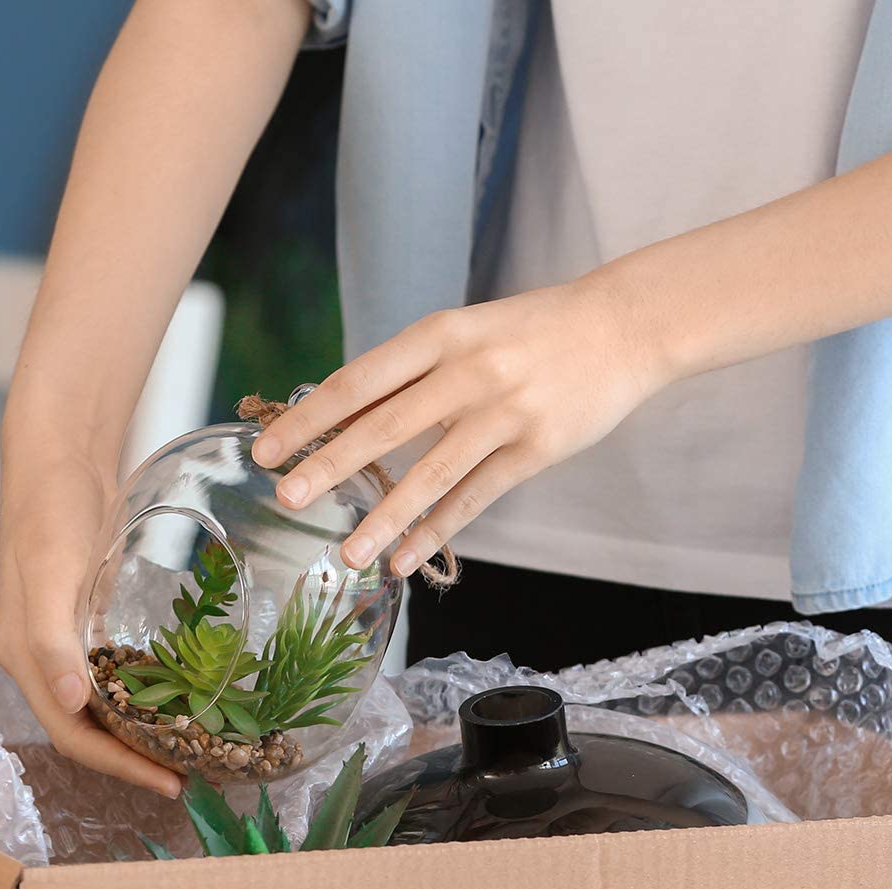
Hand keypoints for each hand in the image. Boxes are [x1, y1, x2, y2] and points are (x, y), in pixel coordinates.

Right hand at [0, 437, 182, 798]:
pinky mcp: (83, 621)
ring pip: (97, 709)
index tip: (169, 781)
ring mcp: (61, 641)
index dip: (117, 765)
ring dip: (136, 736)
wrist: (59, 455)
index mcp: (23, 658)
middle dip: (132, 761)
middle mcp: (39, 659)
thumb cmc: (49, 511)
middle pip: (84, 732)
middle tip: (189, 776)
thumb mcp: (50, 572)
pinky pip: (110, 676)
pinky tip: (170, 702)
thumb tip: (68, 703)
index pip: (71, 735)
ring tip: (185, 750)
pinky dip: (137, 698)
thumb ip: (51, 639)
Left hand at [249, 275, 669, 575]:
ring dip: (383, 518)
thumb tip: (342, 417)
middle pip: (383, 426)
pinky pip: (474, 499)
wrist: (624, 325)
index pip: (358, 381)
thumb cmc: (530, 333)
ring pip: (429, 474)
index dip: (309, 418)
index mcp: (440, 334)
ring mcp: (503, 413)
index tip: (266, 449)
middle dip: (328, 466)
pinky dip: (436, 533)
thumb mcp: (465, 333)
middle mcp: (467, 371)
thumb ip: (411, 374)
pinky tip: (404, 561)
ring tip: (345, 554)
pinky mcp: (535, 449)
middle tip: (285, 499)